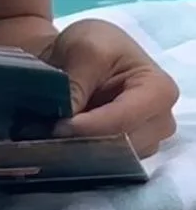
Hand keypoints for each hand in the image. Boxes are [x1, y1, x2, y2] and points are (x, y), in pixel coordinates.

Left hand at [50, 19, 179, 157]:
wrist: (76, 57)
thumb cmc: (90, 45)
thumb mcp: (85, 48)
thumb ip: (78, 83)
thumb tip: (66, 120)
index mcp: (159, 90)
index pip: (124, 120)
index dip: (89, 127)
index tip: (57, 126)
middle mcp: (160, 121)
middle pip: (122, 146)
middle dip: (84, 142)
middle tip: (50, 135)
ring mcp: (145, 140)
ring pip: (113, 160)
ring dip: (81, 151)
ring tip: (54, 137)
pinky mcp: (127, 152)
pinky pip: (105, 164)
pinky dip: (82, 156)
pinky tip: (62, 144)